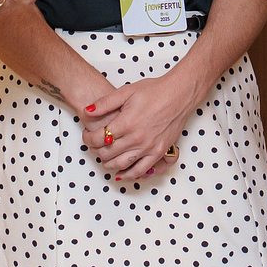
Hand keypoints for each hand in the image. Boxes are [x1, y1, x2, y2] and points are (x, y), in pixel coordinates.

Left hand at [81, 71, 201, 180]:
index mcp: (127, 122)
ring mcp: (148, 147)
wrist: (179, 95)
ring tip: (104, 158)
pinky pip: (141, 171)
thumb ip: (105, 103)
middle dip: (96, 150)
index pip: (100, 137)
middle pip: (108, 153)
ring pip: (121, 165)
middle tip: (93, 145)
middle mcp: (137, 138)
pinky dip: (128, 175)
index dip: (88, 138)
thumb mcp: (127, 91)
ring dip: (108, 164)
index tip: (86, 135)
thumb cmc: (155, 91)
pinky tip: (121, 174)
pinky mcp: (159, 152)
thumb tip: (87, 110)